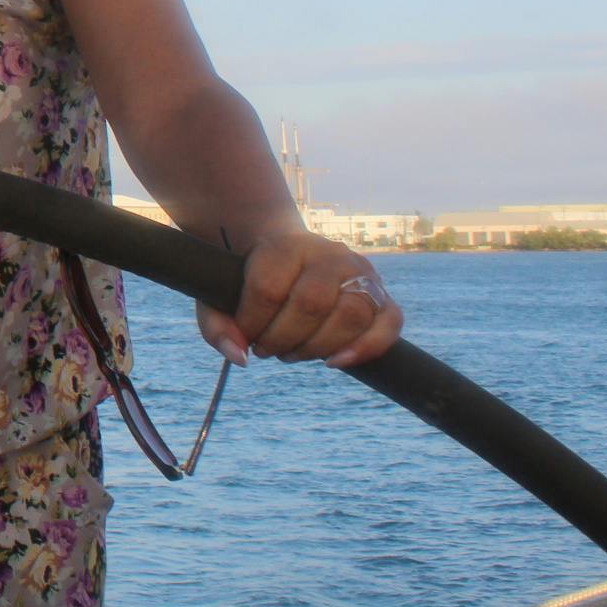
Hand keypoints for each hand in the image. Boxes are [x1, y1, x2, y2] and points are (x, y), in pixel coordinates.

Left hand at [197, 231, 402, 369]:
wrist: (286, 254)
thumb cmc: (249, 280)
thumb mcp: (219, 293)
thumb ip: (216, 325)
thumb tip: (240, 358)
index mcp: (285, 244)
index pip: (268, 289)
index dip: (251, 323)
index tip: (244, 334)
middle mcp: (329, 253)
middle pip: (311, 304)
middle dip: (283, 339)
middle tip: (267, 349)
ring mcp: (361, 272)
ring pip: (351, 315)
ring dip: (317, 348)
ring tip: (293, 352)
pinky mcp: (383, 296)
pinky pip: (389, 324)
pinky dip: (366, 348)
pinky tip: (333, 362)